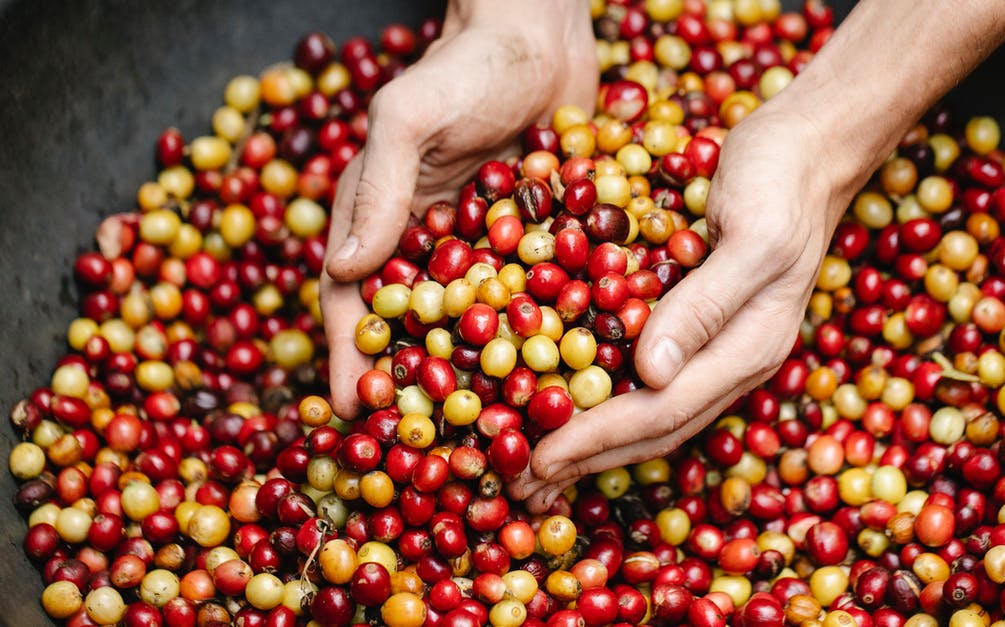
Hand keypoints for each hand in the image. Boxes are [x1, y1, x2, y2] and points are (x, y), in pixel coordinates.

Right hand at [320, 1, 596, 418]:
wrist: (543, 32)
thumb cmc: (466, 63)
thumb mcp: (411, 116)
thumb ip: (379, 186)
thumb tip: (345, 269)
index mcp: (384, 223)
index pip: (358, 303)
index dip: (352, 359)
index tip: (356, 412)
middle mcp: (434, 247)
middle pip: (422, 333)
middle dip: (425, 391)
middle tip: (435, 447)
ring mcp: (492, 251)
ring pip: (486, 330)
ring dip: (493, 382)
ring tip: (509, 436)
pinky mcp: (546, 245)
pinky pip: (545, 301)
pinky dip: (554, 339)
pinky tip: (576, 382)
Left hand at [511, 99, 862, 511]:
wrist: (813, 144)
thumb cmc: (785, 179)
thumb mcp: (753, 236)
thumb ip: (705, 304)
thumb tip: (651, 374)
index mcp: (751, 348)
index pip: (663, 410)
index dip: (597, 438)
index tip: (538, 457)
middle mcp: (735, 358)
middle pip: (656, 428)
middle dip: (589, 460)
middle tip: (522, 485)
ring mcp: (721, 343)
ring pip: (653, 410)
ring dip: (595, 440)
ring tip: (540, 462)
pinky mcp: (702, 320)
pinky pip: (651, 375)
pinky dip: (606, 396)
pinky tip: (572, 398)